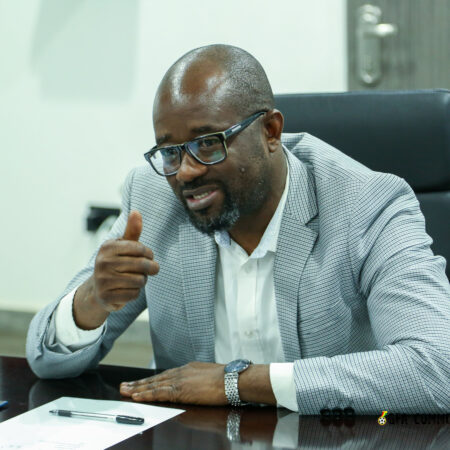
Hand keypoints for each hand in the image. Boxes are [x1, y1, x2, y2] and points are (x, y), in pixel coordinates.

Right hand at [73, 210, 158, 328]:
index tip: (149, 256)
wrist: (97, 289)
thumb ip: (132, 231)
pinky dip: (134, 293)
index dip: (149, 254)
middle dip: (150, 268)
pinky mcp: (105, 297)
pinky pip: (133, 295)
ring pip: (139, 281)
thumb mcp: (123, 246)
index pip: (139, 248)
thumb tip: (136, 211)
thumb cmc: (116, 263)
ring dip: (142, 281)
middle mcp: (102, 263)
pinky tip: (127, 290)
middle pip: (141, 265)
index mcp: (107, 247)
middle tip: (151, 269)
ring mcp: (102, 281)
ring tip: (136, 279)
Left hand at [120, 362, 227, 404]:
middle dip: (139, 383)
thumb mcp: (209, 376)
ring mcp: (180, 380)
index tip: (141, 383)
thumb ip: (198, 380)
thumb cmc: (226, 379)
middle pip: (156, 379)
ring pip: (154, 385)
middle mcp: (181, 372)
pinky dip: (146, 394)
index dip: (151, 380)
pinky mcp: (180, 390)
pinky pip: (159, 393)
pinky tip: (137, 396)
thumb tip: (196, 385)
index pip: (165, 375)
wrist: (232, 379)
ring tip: (125, 391)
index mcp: (188, 369)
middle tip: (125, 385)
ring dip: (138, 388)